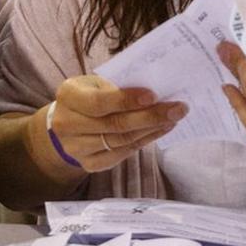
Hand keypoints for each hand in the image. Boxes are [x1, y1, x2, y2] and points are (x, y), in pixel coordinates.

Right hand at [37, 75, 187, 175]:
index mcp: (67, 96)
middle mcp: (67, 124)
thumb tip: (156, 94)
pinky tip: (161, 130)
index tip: (154, 95)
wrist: (69, 121)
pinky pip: (123, 154)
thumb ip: (119, 86)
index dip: (127, 100)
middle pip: (114, 124)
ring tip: (173, 118)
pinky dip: (145, 141)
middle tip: (178, 109)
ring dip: (152, 129)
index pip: (99, 102)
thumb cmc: (89, 94)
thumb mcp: (97, 82)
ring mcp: (76, 148)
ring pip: (122, 140)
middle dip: (150, 116)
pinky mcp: (90, 164)